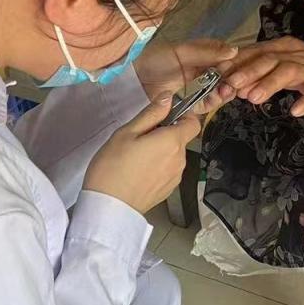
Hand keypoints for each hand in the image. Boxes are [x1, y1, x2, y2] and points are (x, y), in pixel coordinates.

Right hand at [84, 96, 200, 213]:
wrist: (109, 207)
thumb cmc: (113, 168)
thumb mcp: (127, 132)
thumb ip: (151, 114)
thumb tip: (167, 97)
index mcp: (172, 142)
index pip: (193, 123)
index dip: (182, 116)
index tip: (165, 116)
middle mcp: (180, 160)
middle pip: (181, 139)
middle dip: (165, 134)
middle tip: (139, 137)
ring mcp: (176, 177)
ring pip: (174, 155)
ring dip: (161, 151)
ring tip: (136, 156)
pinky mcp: (169, 189)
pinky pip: (168, 170)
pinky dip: (158, 167)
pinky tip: (138, 171)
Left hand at [135, 38, 237, 107]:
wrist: (136, 83)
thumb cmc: (155, 61)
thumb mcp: (181, 51)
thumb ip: (206, 51)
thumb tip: (234, 50)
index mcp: (203, 55)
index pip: (225, 56)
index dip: (233, 60)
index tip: (237, 62)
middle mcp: (204, 72)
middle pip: (226, 75)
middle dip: (233, 77)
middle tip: (234, 78)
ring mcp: (200, 89)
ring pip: (221, 90)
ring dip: (227, 90)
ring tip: (226, 89)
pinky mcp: (194, 105)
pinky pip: (210, 104)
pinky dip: (216, 101)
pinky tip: (218, 96)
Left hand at [220, 38, 303, 117]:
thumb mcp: (279, 63)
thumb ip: (255, 71)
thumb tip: (228, 84)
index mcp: (279, 48)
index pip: (254, 52)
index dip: (235, 63)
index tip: (216, 74)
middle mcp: (293, 55)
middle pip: (268, 60)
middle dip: (248, 72)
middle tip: (231, 85)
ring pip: (288, 72)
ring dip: (270, 84)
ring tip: (254, 98)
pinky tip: (295, 111)